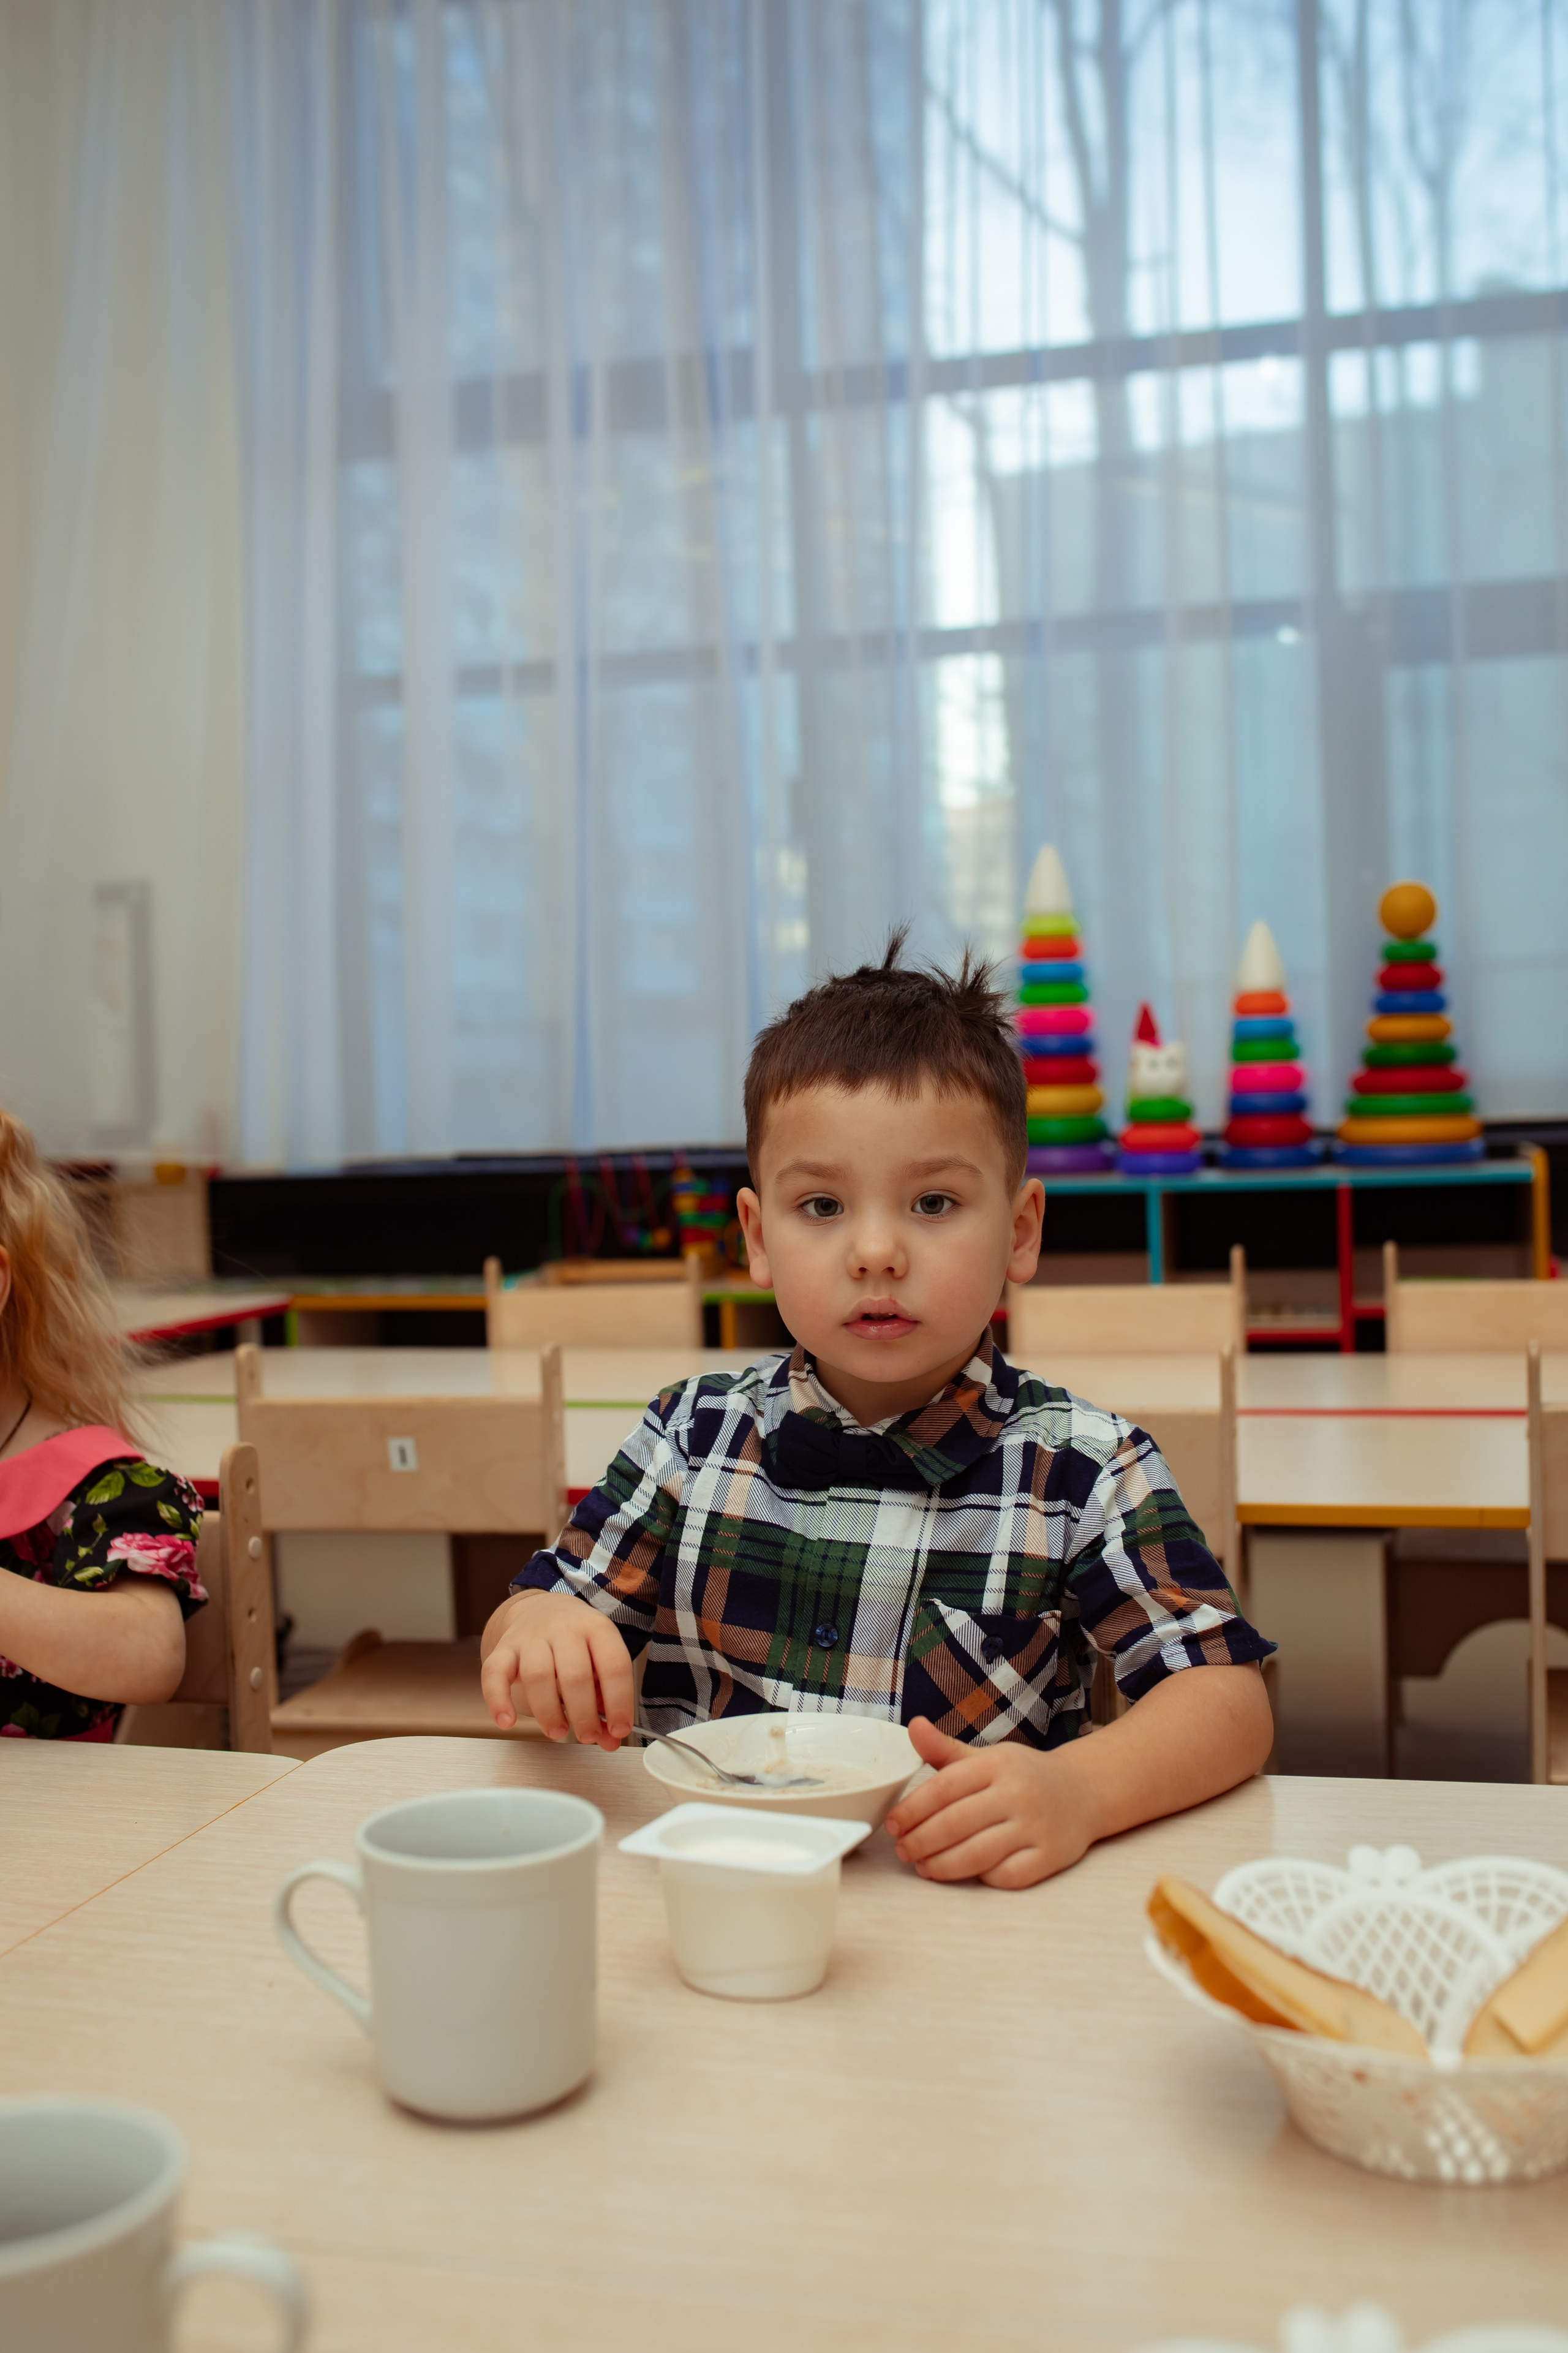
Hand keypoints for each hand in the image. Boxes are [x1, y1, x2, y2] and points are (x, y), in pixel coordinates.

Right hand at [478, 1591, 634, 1749]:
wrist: (542, 1609)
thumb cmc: (578, 1644)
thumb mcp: (600, 1662)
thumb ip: (607, 1702)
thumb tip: (611, 1741)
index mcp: (597, 1628)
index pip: (614, 1665)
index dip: (619, 1702)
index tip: (619, 1730)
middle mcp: (564, 1628)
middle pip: (575, 1674)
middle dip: (583, 1715)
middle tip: (587, 1736)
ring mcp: (531, 1636)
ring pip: (538, 1676)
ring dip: (549, 1713)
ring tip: (558, 1731)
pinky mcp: (504, 1648)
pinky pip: (495, 1673)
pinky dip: (498, 1700)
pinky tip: (507, 1722)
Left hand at [882, 1716, 1099, 1889]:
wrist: (1084, 1791)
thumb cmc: (1024, 1776)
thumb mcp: (987, 1757)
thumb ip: (945, 1750)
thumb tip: (913, 1726)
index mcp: (998, 1764)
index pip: (944, 1787)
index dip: (913, 1809)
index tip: (892, 1824)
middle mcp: (1018, 1793)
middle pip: (956, 1823)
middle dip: (921, 1841)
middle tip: (902, 1851)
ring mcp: (1037, 1826)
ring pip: (978, 1854)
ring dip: (942, 1865)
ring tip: (922, 1867)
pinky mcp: (1051, 1856)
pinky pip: (1007, 1875)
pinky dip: (982, 1878)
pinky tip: (964, 1874)